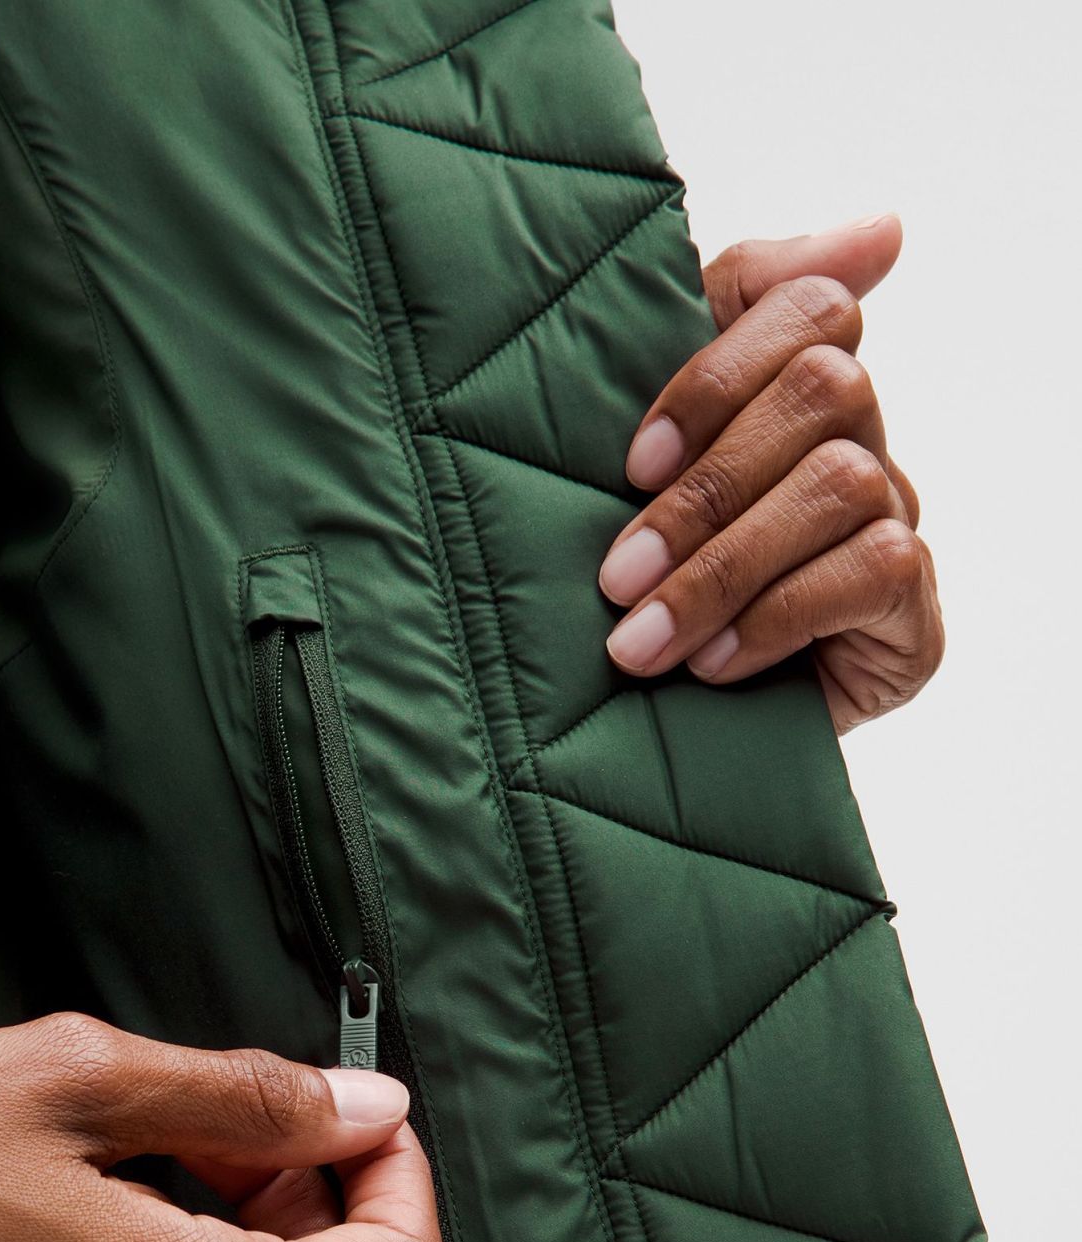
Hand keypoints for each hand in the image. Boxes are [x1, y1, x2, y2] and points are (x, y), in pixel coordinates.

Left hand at [600, 214, 941, 732]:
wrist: (654, 727)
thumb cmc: (641, 579)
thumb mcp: (644, 458)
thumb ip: (722, 320)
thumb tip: (886, 228)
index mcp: (789, 392)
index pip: (806, 306)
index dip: (719, 372)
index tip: (633, 462)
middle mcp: (855, 443)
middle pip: (827, 391)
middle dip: (705, 493)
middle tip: (617, 576)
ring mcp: (892, 524)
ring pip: (841, 486)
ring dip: (724, 569)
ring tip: (641, 640)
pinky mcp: (910, 613)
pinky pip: (871, 571)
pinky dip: (776, 616)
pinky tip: (715, 663)